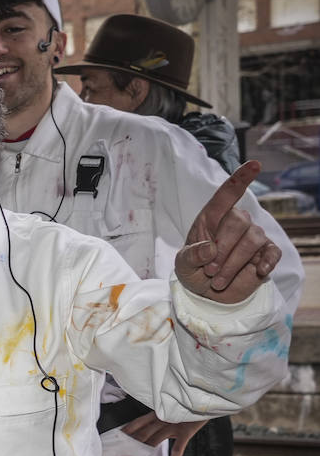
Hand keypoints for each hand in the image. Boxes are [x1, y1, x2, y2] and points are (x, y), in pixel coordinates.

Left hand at [119, 412, 206, 455]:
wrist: (205, 402)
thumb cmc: (186, 408)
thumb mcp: (169, 412)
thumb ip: (159, 420)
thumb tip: (148, 432)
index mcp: (157, 414)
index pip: (138, 422)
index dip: (127, 430)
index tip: (116, 437)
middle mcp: (163, 419)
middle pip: (144, 432)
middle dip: (132, 443)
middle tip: (121, 452)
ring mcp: (174, 425)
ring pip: (156, 438)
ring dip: (147, 449)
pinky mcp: (186, 431)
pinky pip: (179, 445)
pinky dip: (175, 455)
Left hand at [175, 161, 281, 303]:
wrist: (207, 292)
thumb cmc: (194, 270)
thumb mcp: (183, 265)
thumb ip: (191, 256)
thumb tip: (209, 249)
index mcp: (211, 218)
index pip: (227, 194)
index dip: (240, 178)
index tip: (255, 164)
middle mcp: (235, 222)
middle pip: (238, 221)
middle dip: (222, 249)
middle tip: (209, 271)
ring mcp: (252, 237)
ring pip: (252, 239)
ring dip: (233, 264)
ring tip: (218, 281)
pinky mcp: (265, 253)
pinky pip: (272, 252)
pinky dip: (266, 262)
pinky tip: (257, 271)